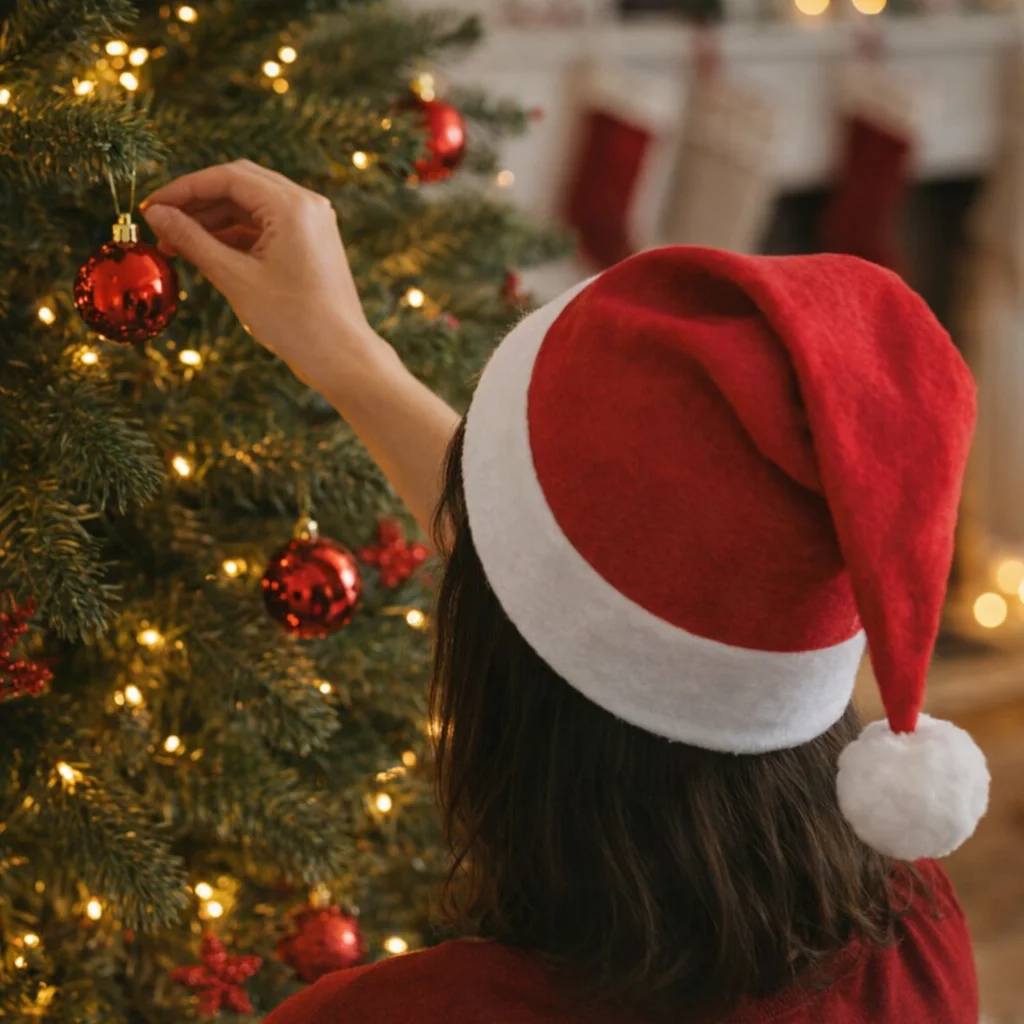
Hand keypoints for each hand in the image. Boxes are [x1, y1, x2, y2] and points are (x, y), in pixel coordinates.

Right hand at [141, 160, 383, 387]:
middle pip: (239, 184)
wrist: (342, 357)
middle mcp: (307, 205)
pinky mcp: (312, 243)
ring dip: (214, 220)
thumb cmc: (293, 321)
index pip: (227, 177)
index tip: (151, 207)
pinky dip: (236, 235)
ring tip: (176, 244)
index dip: (183, 189)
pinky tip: (206, 251)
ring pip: (252, 206)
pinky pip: (266, 226)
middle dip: (197, 202)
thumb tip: (155, 214)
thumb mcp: (234, 278)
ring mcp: (312, 223)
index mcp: (292, 206)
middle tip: (161, 224)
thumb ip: (192, 240)